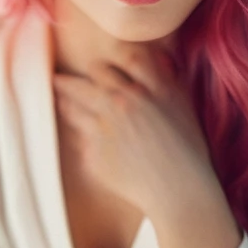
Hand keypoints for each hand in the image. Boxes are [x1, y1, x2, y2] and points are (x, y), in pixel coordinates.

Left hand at [52, 44, 215, 213]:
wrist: (179, 193)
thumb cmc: (187, 151)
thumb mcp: (184, 108)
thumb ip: (168, 80)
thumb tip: (157, 54)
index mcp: (150, 88)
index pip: (125, 56)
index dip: (115, 59)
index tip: (101, 66)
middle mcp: (124, 102)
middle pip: (94, 72)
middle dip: (84, 74)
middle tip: (63, 78)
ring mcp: (105, 127)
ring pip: (75, 101)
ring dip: (67, 97)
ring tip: (59, 97)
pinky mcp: (93, 151)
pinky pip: (79, 133)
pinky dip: (78, 130)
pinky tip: (78, 131)